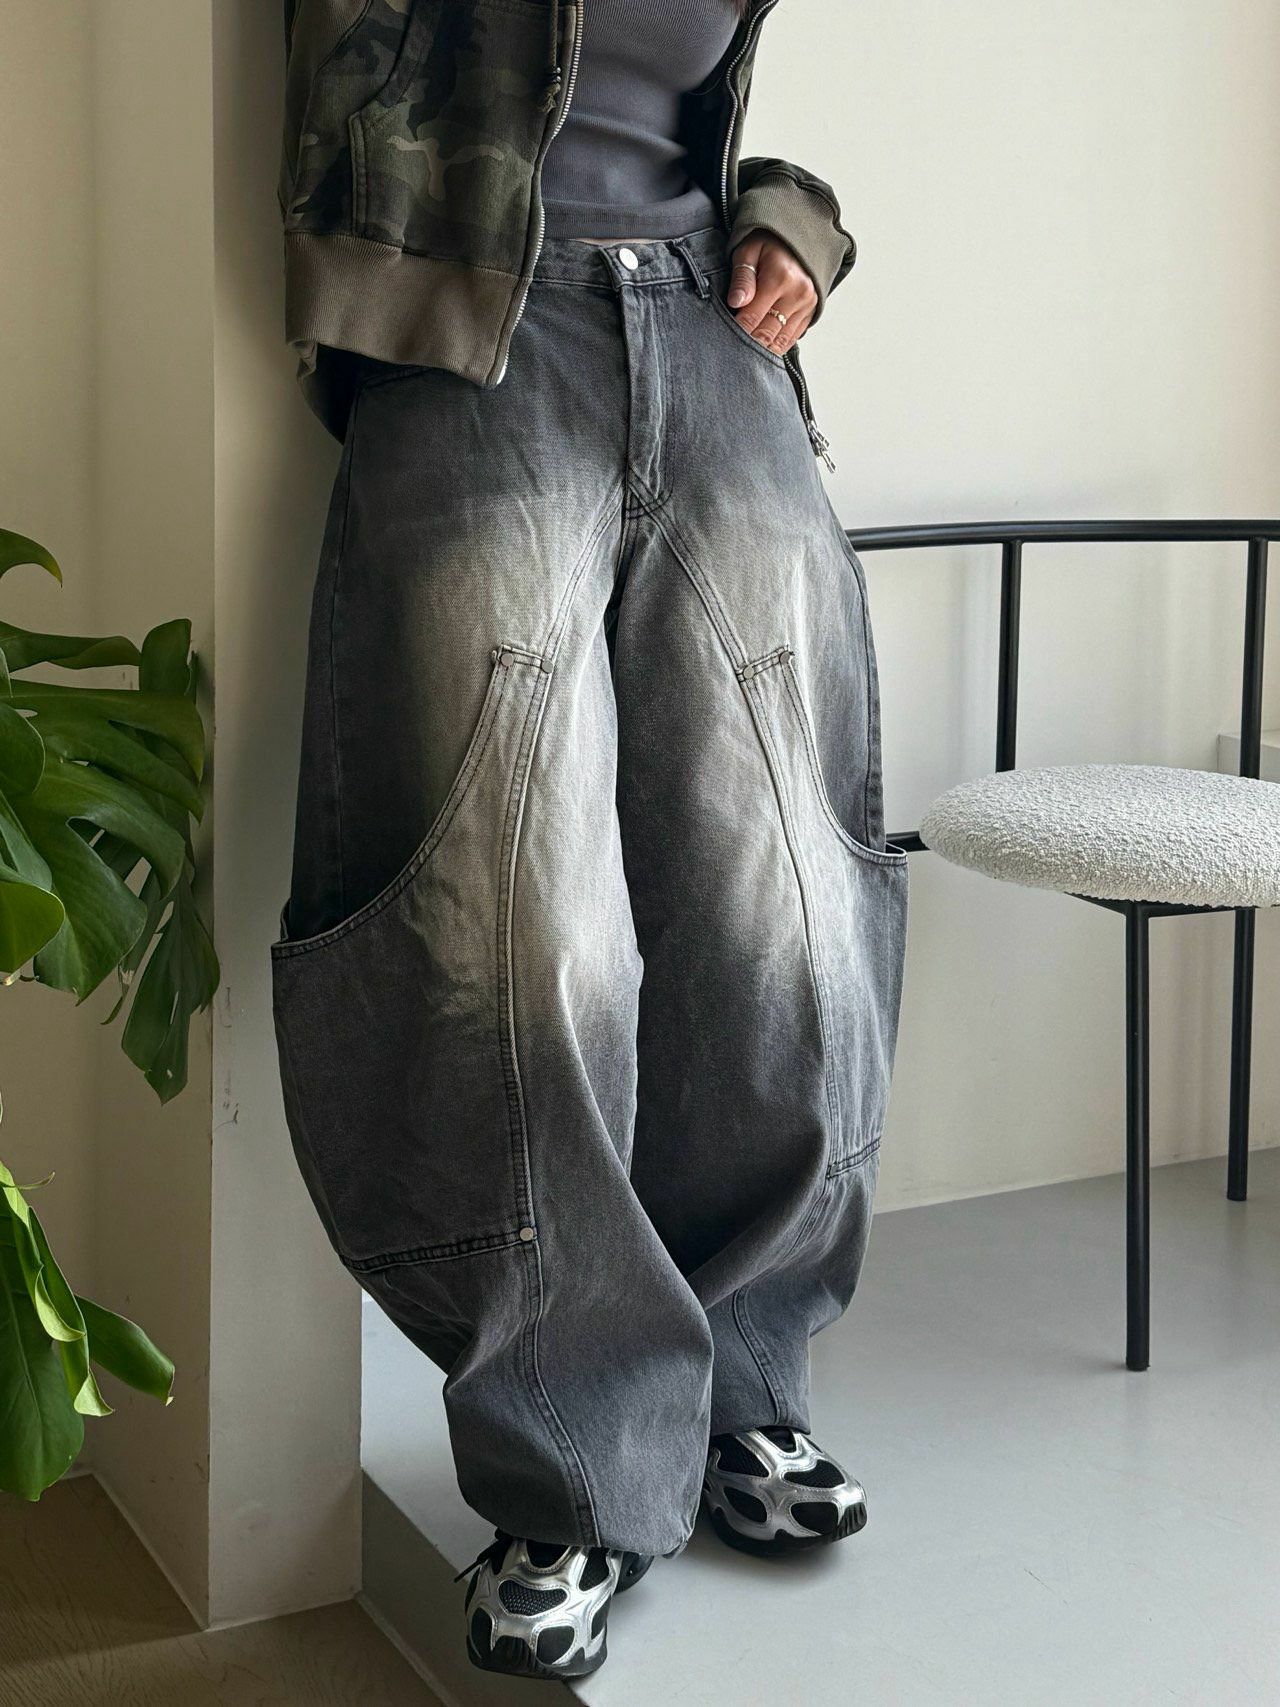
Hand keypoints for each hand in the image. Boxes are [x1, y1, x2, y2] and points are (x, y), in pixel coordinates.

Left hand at [725, 232, 817, 356]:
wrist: (798, 237)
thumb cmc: (768, 244)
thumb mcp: (748, 252)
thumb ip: (742, 278)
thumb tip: (735, 302)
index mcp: (779, 278)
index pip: (751, 318)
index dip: (734, 331)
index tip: (722, 336)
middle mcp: (797, 294)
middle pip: (766, 334)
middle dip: (746, 344)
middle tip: (729, 348)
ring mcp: (807, 305)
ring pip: (779, 342)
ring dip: (760, 349)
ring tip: (743, 352)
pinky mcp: (811, 312)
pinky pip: (791, 339)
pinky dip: (775, 346)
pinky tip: (761, 347)